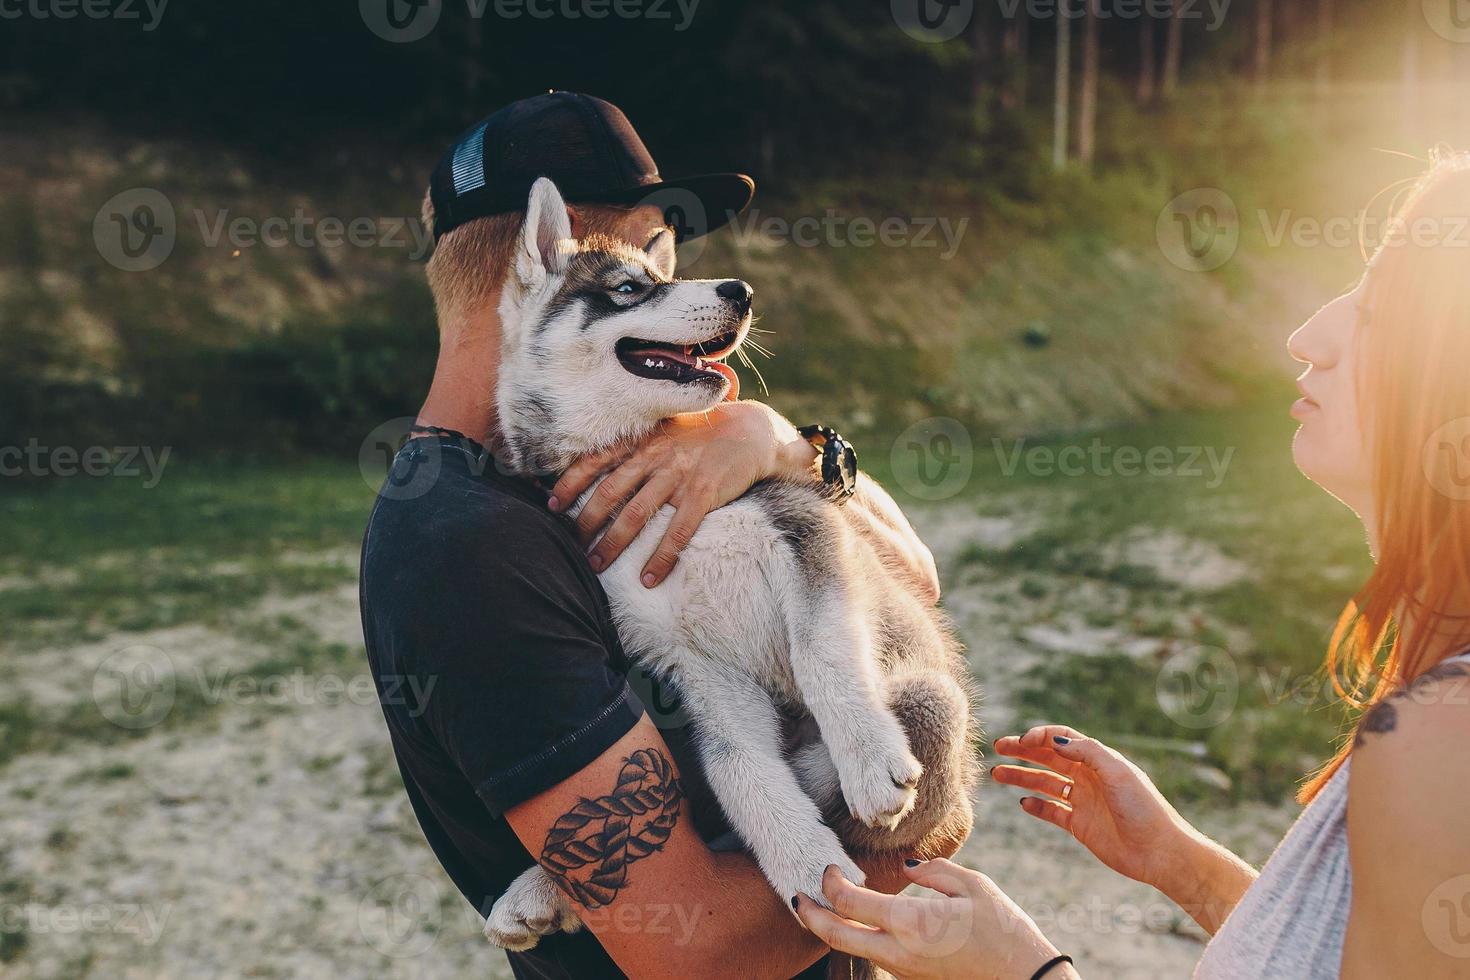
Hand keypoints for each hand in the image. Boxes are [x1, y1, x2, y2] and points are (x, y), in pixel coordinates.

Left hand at [547, 402, 813, 586]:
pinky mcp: (703, 493)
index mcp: (642, 440)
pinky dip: (661, 557)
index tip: (550, 505)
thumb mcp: (664, 432)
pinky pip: (677, 532)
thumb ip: (635, 448)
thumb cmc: (701, 435)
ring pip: (636, 514)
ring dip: (614, 544)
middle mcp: (655, 455)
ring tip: (597, 566)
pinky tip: (649, 578)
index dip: (570, 483)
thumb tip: (600, 472)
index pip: (595, 460)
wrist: (750, 432)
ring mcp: (678, 475)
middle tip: (570, 547)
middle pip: (609, 493)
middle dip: (585, 523)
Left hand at [794, 862, 1070, 979]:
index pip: (850, 903)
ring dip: (831, 929)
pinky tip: (858, 923)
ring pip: (853, 949)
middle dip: (809, 915)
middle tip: (796, 896)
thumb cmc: (1006, 930)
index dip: (830, 882)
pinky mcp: (912, 978)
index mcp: (912, 923)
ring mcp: (904, 970)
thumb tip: (905, 868)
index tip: (828, 866)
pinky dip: (857, 939)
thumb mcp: (973, 886)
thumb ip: (932, 871)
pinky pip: (875, 956)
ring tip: (820, 906)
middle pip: (836, 936)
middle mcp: (900, 951)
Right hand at [991, 726, 1201, 898]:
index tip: (1020, 742)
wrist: (1159, 852)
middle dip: (1022, 751)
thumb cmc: (1144, 808)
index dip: (1039, 736)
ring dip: (1022, 777)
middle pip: (1048, 758)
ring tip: (997, 774)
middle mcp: (1087, 777)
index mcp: (1098, 760)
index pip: (1062, 739)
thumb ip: (1087, 753)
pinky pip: (1051, 811)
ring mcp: (1082, 801)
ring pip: (1045, 783)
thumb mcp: (1118, 772)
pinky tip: (1023, 803)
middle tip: (998, 748)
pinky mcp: (1080, 825)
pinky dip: (1036, 806)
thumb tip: (1054, 740)